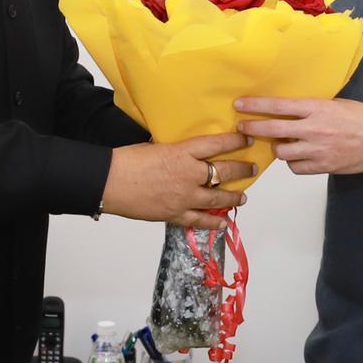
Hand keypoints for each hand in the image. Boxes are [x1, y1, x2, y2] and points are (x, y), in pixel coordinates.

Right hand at [100, 133, 256, 229]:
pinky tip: (223, 223)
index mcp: (183, 152)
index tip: (248, 138)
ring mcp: (184, 197)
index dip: (235, 142)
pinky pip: (200, 220)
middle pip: (224, 172)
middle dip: (242, 170)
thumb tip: (184, 153)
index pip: (217, 145)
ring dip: (233, 197)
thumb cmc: (127, 160)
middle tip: (252, 169)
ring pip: (218, 199)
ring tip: (242, 197)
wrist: (110, 182)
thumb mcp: (155, 146)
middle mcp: (190, 174)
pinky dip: (213, 223)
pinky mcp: (175, 214)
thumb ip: (175, 152)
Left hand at [235, 97, 362, 174]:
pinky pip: (296, 168)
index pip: (279, 106)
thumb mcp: (334, 104)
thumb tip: (287, 112)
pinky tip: (299, 157)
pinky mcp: (323, 166)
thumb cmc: (362, 118)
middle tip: (243, 127)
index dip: (256, 106)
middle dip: (253, 128)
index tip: (240, 105)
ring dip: (279, 148)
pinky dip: (294, 163)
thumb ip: (310, 109)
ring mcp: (318, 149)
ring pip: (283, 152)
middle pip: (273, 130)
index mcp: (317, 108)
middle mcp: (314, 129)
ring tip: (284, 143)